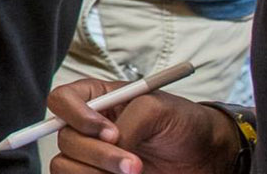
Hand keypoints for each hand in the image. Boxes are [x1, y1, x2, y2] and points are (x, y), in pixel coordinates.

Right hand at [47, 82, 241, 173]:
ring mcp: (90, 156)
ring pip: (64, 165)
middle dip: (99, 154)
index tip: (109, 131)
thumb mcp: (159, 109)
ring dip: (97, 172)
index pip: (61, 100)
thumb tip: (112, 145)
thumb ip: (130, 122)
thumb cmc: (183, 124)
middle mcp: (87, 127)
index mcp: (97, 100)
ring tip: (135, 173)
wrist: (204, 158)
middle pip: (65, 138)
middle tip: (133, 164)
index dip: (76, 115)